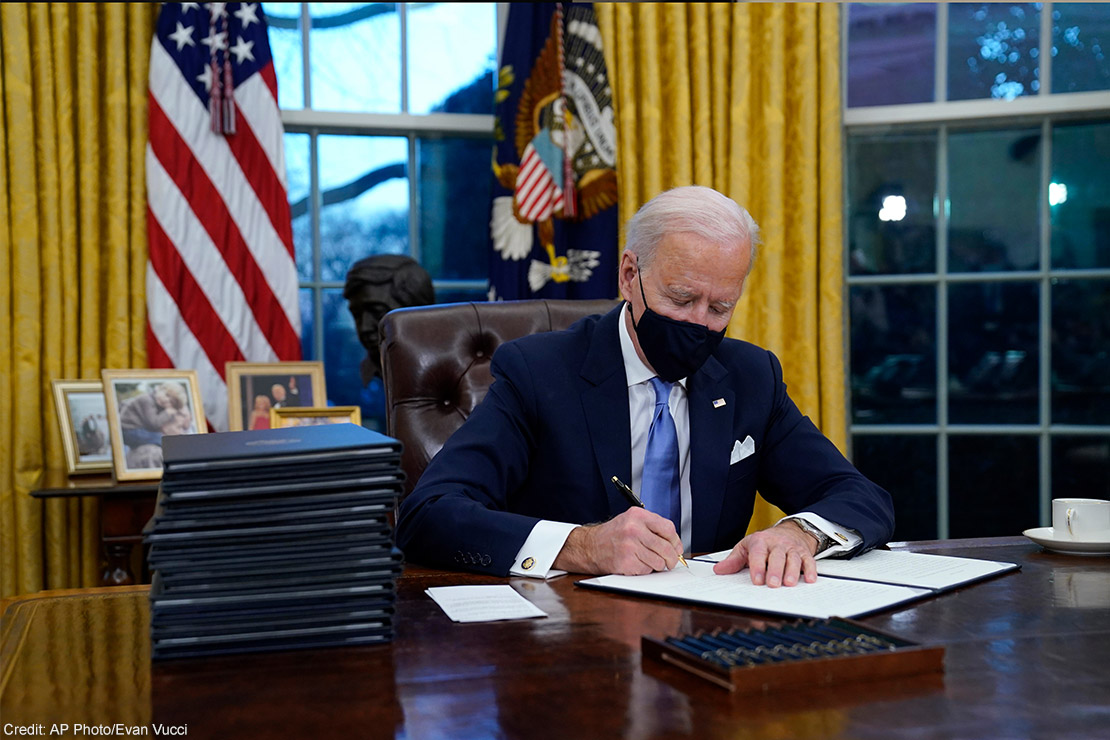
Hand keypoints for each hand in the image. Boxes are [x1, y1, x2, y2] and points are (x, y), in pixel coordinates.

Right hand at [553, 507, 684, 574]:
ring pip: (659, 561)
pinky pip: (647, 570)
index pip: (668, 528)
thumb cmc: (613, 535)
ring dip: (657, 565)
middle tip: (671, 562)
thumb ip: (653, 528)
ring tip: (647, 560)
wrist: (590, 546)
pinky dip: (645, 570)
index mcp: (638, 515)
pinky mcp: (626, 562)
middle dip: (672, 558)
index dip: (676, 541)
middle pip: (666, 547)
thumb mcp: (632, 521)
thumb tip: (676, 545)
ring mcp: (630, 546)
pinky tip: (636, 563)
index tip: (677, 548)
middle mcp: (634, 529)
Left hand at [712, 520, 817, 587]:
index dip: (757, 567)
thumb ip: (733, 560)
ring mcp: (792, 548)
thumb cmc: (765, 543)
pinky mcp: (804, 553)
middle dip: (775, 570)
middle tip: (772, 584)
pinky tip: (809, 579)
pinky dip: (810, 570)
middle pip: (777, 556)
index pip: (758, 553)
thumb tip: (718, 570)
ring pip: (793, 558)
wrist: (789, 531)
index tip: (757, 580)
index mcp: (760, 542)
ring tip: (789, 583)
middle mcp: (777, 544)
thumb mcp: (746, 547)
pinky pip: (809, 561)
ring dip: (792, 571)